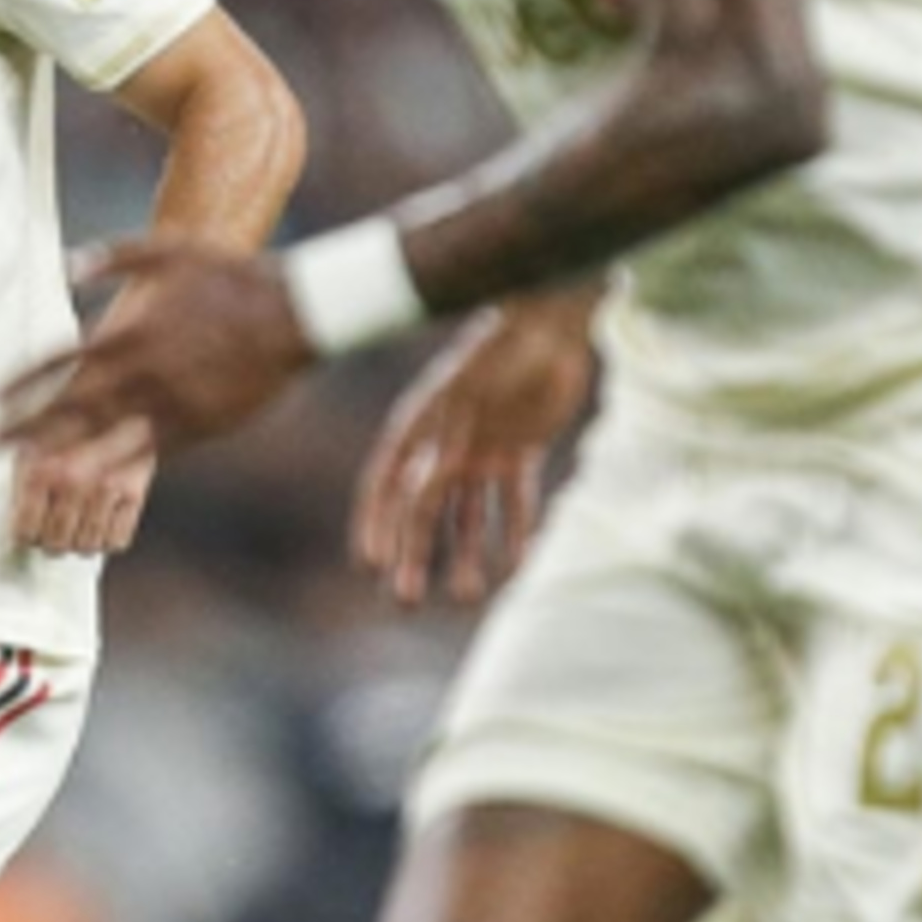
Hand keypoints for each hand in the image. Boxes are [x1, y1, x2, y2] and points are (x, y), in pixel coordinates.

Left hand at [0, 237, 309, 458]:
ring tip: (27, 478)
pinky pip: (147, 452)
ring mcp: (169, 404)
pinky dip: (116, 468)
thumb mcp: (168, 250)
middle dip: (24, 427)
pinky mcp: (196, 427)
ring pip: (103, 437)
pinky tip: (91, 481)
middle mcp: (142, 373)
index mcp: (129, 332)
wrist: (294, 314)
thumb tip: (66, 264)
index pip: (59, 361)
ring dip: (61, 456)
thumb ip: (113, 256)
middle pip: (69, 406)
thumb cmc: (230, 276)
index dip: (21, 382)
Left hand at [11, 415, 157, 556]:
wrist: (119, 393)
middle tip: (54, 533)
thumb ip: (20, 484)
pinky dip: (108, 539)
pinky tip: (102, 523)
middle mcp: (71, 481)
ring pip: (86, 547)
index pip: (25, 532)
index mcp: (39, 468)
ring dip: (80, 543)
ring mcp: (105, 488)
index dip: (27, 536)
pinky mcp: (135, 491)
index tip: (30, 533)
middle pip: (55, 545)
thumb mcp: (32, 442)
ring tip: (78, 527)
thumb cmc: (70, 420)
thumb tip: (15, 529)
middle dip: (52, 542)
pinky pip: (117, 541)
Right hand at [351, 297, 596, 607]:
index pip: (385, 487)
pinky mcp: (520, 448)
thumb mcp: (461, 401)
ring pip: (469, 515)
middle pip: (422, 512)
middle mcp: (444, 443)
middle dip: (413, 556)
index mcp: (417, 428)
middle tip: (406, 601)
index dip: (376, 526)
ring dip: (466, 554)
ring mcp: (482, 448)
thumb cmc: (497, 352)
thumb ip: (442, 447)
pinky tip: (519, 564)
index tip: (371, 567)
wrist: (550, 321)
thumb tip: (418, 498)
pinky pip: (515, 500)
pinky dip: (517, 531)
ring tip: (468, 595)